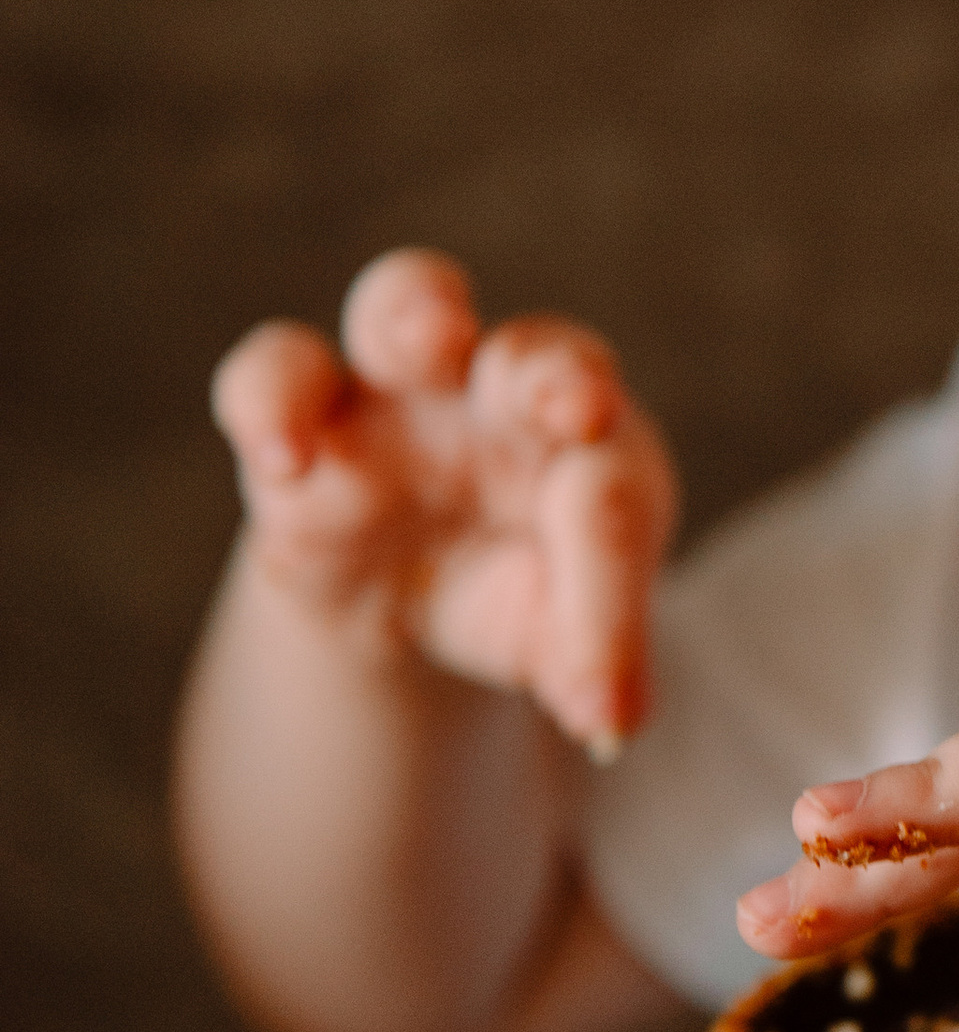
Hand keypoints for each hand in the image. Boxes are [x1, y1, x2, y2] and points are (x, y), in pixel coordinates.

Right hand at [210, 248, 676, 758]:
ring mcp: (403, 394)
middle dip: (551, 371)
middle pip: (535, 347)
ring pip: (403, 306)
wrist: (416, 595)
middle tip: (572, 404)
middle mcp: (507, 396)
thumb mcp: (561, 638)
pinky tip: (283, 458)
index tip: (596, 656)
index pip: (613, 491)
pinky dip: (272, 400)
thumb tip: (610, 725)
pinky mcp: (306, 423)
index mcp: (596, 449)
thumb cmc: (520, 590)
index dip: (609, 566)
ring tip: (430, 340)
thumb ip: (592, 662)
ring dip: (416, 314)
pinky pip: (277, 373)